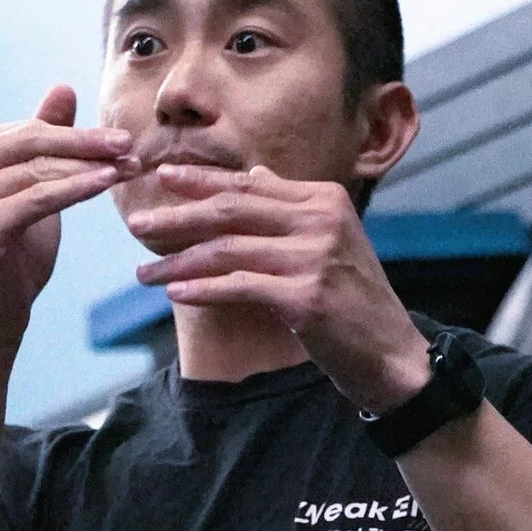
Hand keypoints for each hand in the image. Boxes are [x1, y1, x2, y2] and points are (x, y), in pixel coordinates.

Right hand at [0, 85, 136, 346]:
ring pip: (39, 169)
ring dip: (90, 165)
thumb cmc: (11, 256)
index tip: (119, 138)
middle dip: (86, 143)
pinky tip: (110, 182)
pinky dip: (79, 187)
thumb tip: (64, 87)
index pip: (24, 133)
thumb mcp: (29, 190)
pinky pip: (42, 197)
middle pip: (30, 144)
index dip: (74, 134)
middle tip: (129, 142)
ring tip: (129, 164)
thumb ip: (42, 141)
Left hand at [122, 163, 431, 411]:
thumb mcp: (329, 242)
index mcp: (323, 199)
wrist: (392, 355)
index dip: (201, 182)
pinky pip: (238, 288)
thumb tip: (254, 175)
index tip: (163, 180)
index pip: (249, 185)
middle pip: (232, 210)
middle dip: (179, 217)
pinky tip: (176, 294)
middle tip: (139, 225)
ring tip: (145, 275)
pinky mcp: (305, 297)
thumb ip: (290, 207)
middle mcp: (319, 220)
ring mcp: (313, 258)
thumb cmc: (355, 303)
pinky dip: (202, 290)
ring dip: (180, 262)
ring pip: (228, 250)